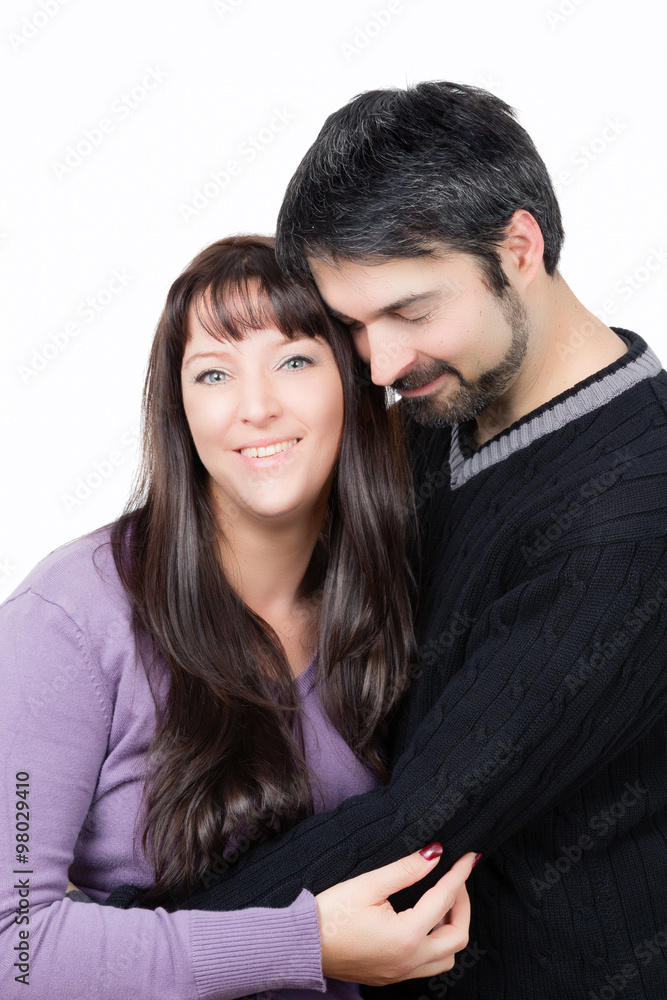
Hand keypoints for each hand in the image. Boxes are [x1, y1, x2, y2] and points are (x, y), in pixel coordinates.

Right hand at [315, 846, 474, 984]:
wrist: (302, 945)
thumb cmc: (330, 914)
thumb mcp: (368, 884)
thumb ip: (406, 869)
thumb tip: (434, 854)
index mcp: (406, 936)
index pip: (443, 900)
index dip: (459, 875)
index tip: (470, 857)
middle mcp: (409, 961)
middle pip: (457, 936)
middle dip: (462, 904)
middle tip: (455, 879)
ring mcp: (400, 973)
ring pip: (446, 958)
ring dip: (451, 928)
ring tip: (439, 901)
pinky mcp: (390, 976)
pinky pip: (428, 965)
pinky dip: (436, 942)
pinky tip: (423, 922)